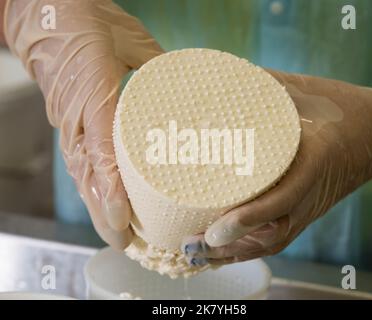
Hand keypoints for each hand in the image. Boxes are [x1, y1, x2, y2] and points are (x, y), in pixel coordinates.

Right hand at [5, 0, 163, 248]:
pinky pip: (80, 164)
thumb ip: (159, 67)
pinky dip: (92, 190)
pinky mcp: (69, 125)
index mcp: (93, 94)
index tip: (123, 217)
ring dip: (98, 209)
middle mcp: (77, 118)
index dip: (112, 190)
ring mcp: (69, 125)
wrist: (44, 13)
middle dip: (106, 215)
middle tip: (128, 243)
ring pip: (82, 176)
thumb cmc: (86, 22)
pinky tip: (105, 205)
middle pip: (89, 176)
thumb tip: (186, 90)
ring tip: (119, 235)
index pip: (101, 152)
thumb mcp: (131, 39)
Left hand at [182, 70, 371, 265]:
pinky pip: (278, 237)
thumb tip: (219, 76)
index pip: (280, 200)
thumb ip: (266, 84)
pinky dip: (249, 247)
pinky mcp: (307, 210)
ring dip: (235, 253)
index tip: (214, 232)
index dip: (246, 220)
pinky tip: (225, 248)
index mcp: (315, 161)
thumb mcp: (306, 90)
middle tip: (190, 246)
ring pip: (272, 242)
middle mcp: (312, 193)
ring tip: (198, 253)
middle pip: (270, 234)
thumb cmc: (345, 107)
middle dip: (229, 247)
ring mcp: (311, 207)